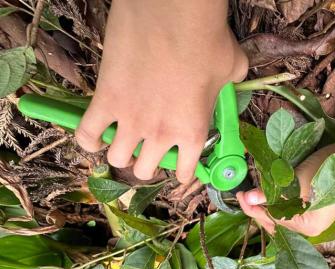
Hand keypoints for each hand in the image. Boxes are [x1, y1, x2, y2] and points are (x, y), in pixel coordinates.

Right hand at [76, 0, 247, 181]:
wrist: (173, 10)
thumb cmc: (207, 38)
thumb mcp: (232, 68)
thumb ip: (230, 87)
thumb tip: (233, 81)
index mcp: (192, 131)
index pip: (184, 171)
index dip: (182, 169)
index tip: (179, 163)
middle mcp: (160, 134)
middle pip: (144, 170)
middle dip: (147, 162)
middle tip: (148, 147)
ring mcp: (130, 120)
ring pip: (116, 159)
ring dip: (120, 152)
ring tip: (123, 139)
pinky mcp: (104, 100)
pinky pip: (86, 135)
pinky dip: (90, 139)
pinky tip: (97, 134)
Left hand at [237, 143, 334, 236]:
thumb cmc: (332, 170)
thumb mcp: (298, 180)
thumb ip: (271, 192)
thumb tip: (248, 198)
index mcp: (307, 226)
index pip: (271, 221)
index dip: (252, 209)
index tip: (239, 195)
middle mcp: (311, 228)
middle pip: (276, 222)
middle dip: (259, 209)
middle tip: (244, 193)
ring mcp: (316, 218)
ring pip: (284, 216)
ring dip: (269, 205)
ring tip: (255, 193)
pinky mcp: (318, 207)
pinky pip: (292, 209)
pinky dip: (280, 202)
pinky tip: (273, 192)